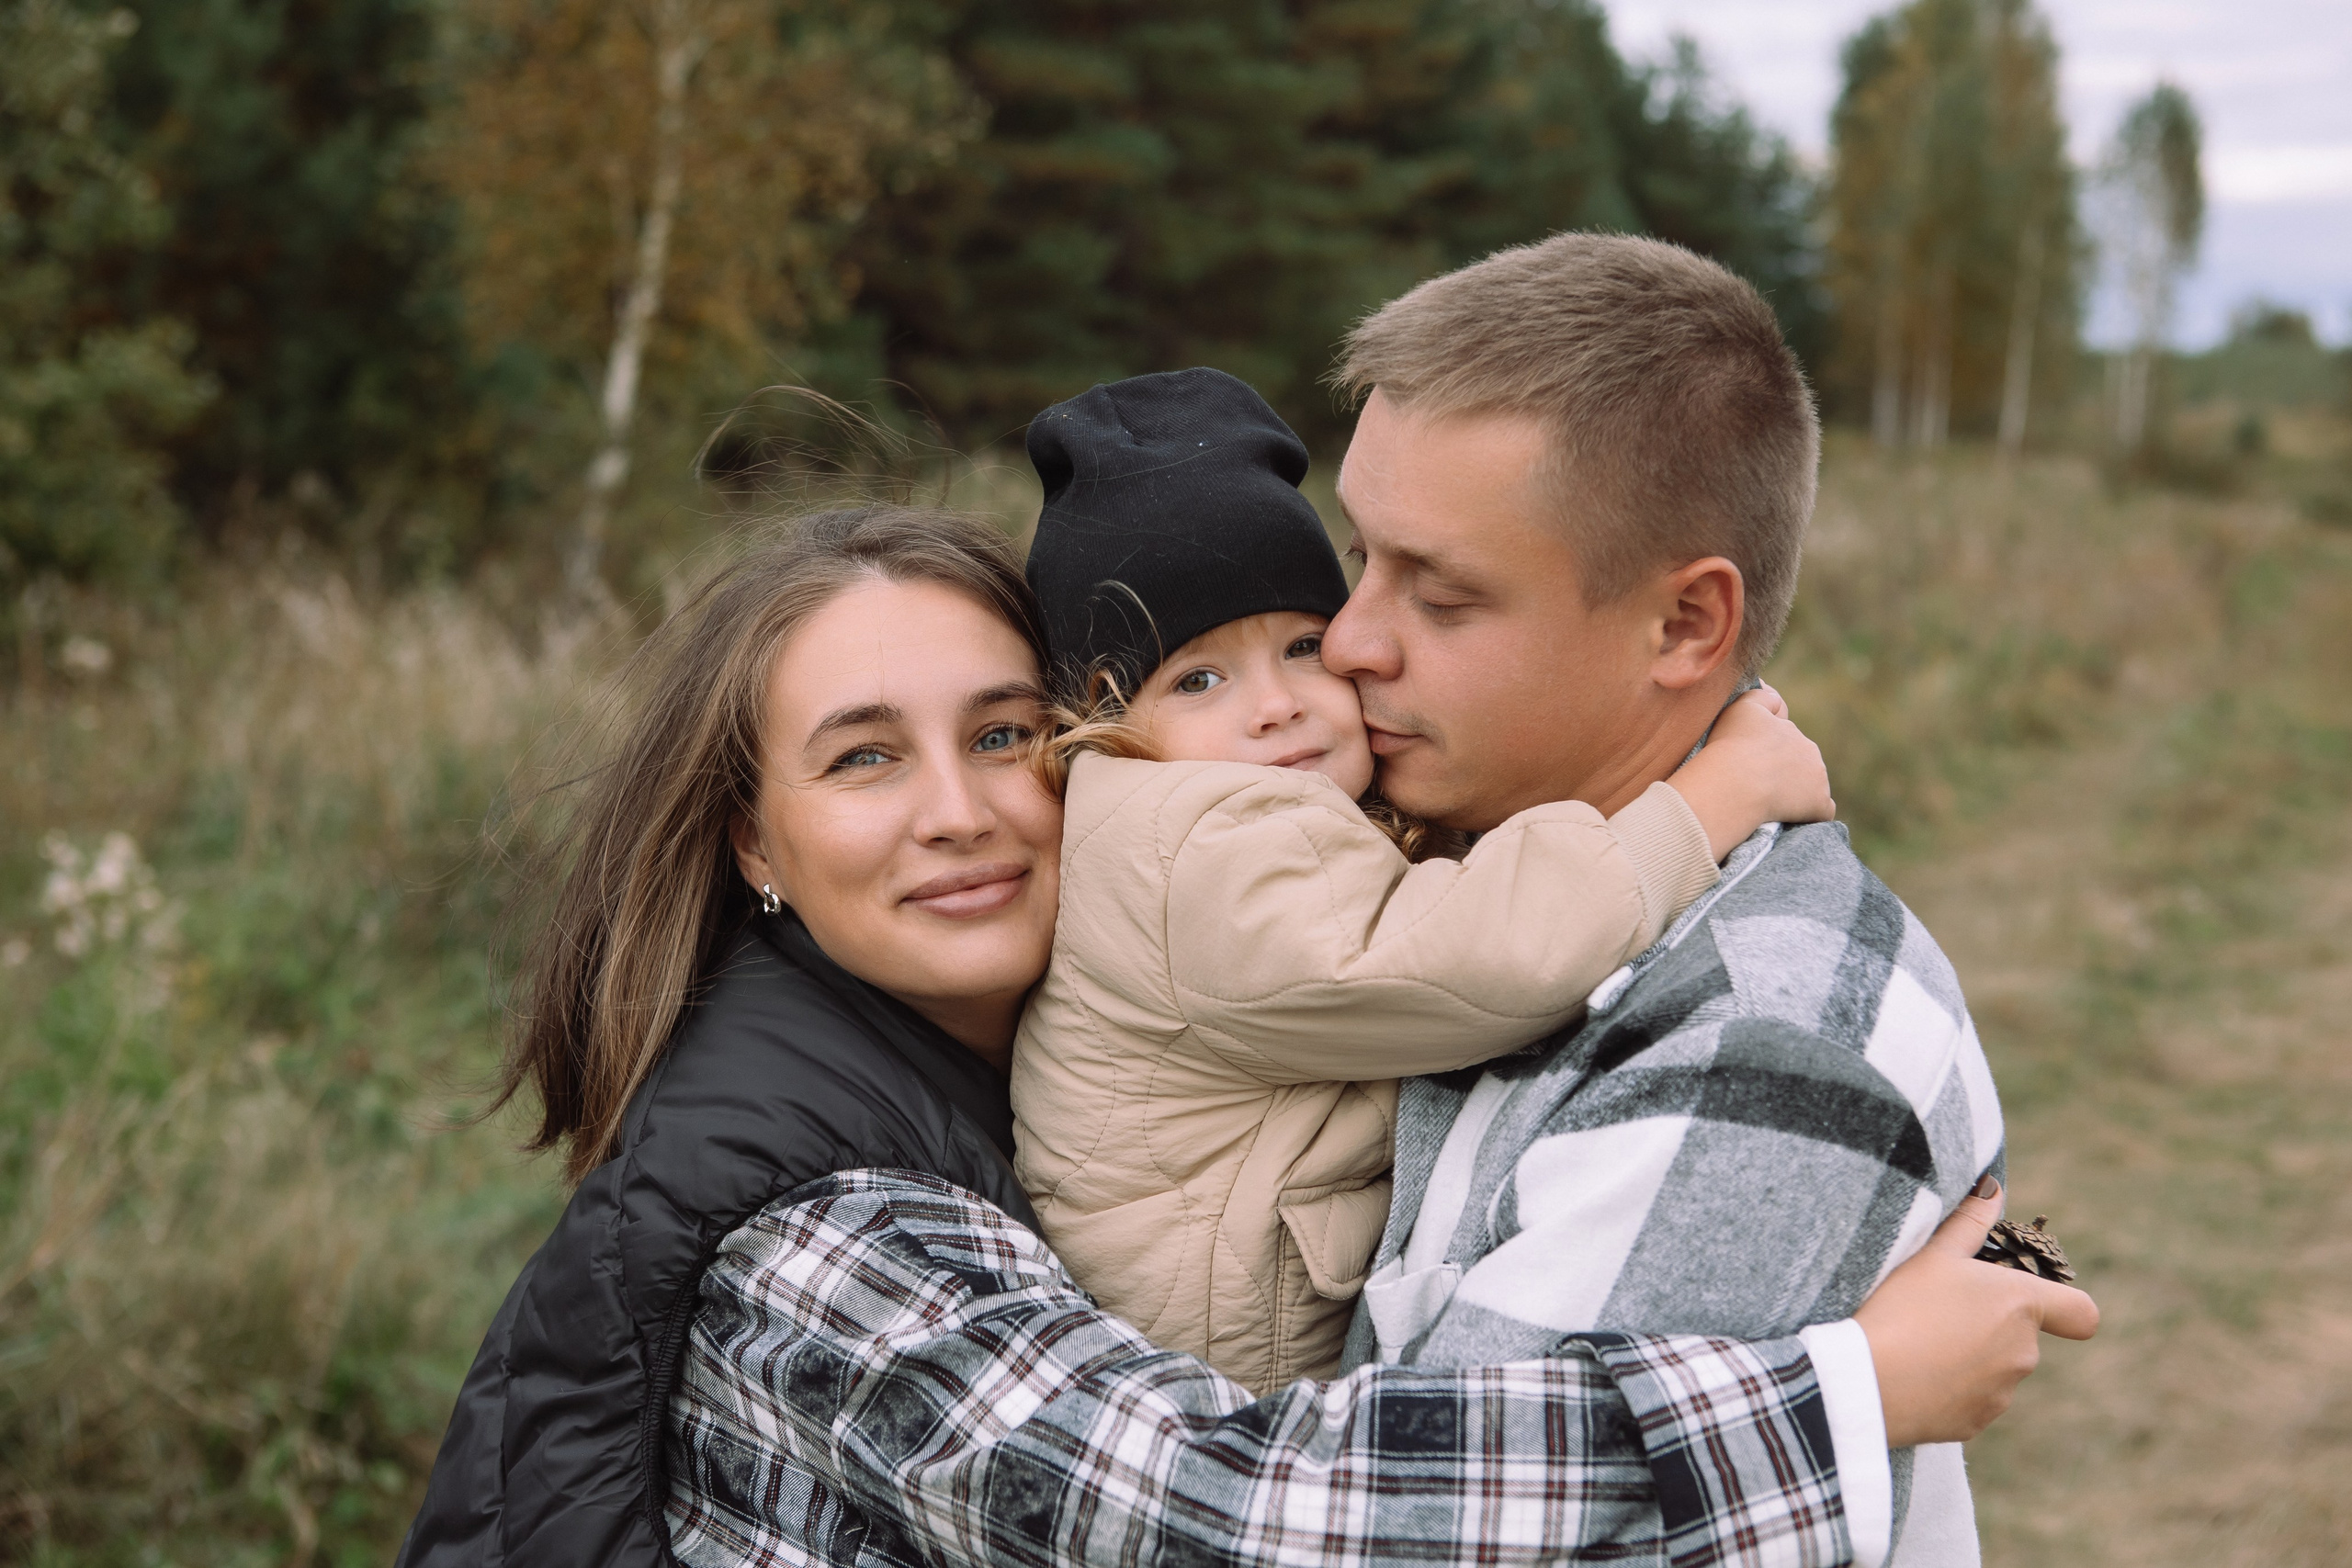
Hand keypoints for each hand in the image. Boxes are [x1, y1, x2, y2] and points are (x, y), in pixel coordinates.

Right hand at [1668, 685, 1835, 860]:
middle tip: (1754, 784)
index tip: (1750, 762)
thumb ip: (1761, 695)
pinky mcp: (1819, 806)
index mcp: (1792, 731)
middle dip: (1783, 772)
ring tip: (1766, 802)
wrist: (1735, 783)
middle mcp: (1810, 752)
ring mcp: (1818, 780)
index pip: (1784, 740)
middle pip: (1799, 763)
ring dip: (1795, 792)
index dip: (1767, 751)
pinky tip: (1790, 816)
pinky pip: (1821, 810)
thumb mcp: (1742, 706)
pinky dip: (1809, 813)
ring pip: (1810, 786)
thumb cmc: (1733, 744)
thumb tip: (1773, 692)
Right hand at [1855, 1181, 2100, 1447]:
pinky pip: (1973, 1400)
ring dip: (1972, 1358)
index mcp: (2021, 1306)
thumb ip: (1970, 1221)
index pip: (2082, 1313)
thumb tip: (1994, 1188)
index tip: (2035, 1303)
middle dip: (1990, 1326)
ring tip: (1920, 1346)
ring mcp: (2003, 1393)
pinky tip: (1916, 1376)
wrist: (1867, 1381)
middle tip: (1938, 1315)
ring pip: (1997, 1369)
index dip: (2066, 1308)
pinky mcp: (1977, 1423)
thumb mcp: (1932, 1254)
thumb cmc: (1903, 1307)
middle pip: (2022, 1337)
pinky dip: (1953, 1389)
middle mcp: (2025, 1352)